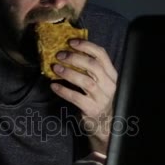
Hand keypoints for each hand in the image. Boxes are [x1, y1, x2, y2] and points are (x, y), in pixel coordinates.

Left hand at [50, 39, 117, 153]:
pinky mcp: (92, 109)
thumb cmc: (97, 96)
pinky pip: (76, 98)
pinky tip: (54, 86)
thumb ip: (90, 67)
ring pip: (86, 82)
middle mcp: (109, 84)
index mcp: (111, 74)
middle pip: (93, 66)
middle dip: (75, 58)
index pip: (101, 54)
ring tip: (55, 68)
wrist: (103, 122)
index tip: (71, 42)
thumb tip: (68, 50)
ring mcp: (102, 98)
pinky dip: (63, 90)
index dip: (86, 46)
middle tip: (59, 55)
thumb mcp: (99, 80)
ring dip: (68, 73)